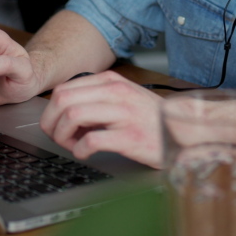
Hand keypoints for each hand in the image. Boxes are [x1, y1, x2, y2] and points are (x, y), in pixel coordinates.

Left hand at [40, 71, 163, 167]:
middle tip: (58, 137)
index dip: (51, 111)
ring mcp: (123, 113)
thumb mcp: (124, 97)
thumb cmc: (151, 118)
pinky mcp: (129, 137)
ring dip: (64, 136)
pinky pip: (91, 140)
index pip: (64, 89)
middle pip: (63, 100)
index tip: (55, 125)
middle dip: (52, 123)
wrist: (183, 131)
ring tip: (73, 145)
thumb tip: (65, 112)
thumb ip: (97, 99)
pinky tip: (86, 153)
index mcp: (111, 81)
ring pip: (72, 116)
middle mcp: (116, 92)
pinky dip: (80, 150)